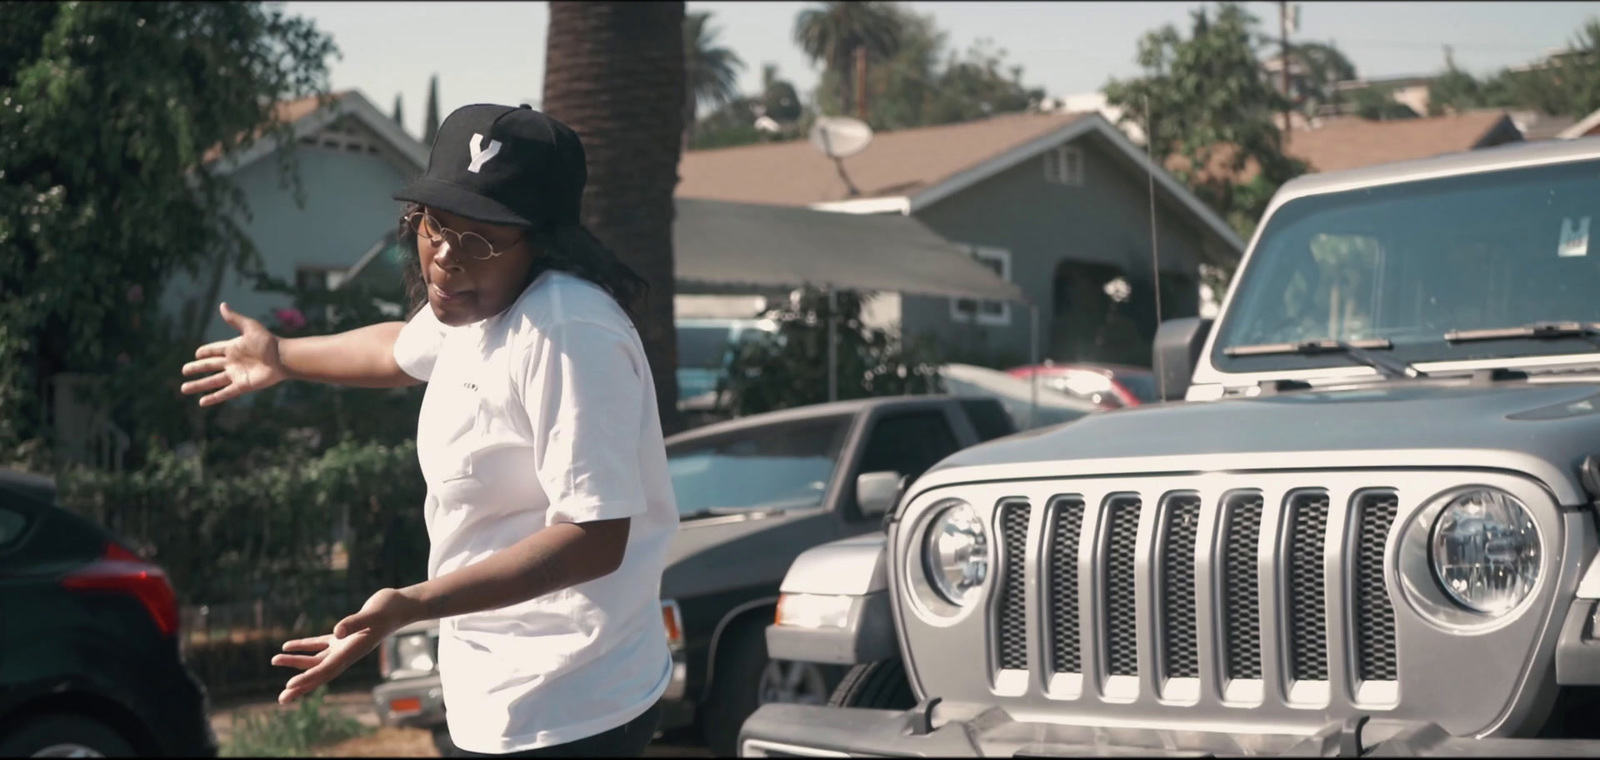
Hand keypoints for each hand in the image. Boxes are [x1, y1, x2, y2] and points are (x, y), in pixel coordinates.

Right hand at [179, 302, 286, 405]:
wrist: (283, 358)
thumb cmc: (268, 341)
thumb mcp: (250, 327)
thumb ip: (235, 319)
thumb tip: (222, 305)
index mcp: (233, 348)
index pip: (214, 350)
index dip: (205, 351)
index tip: (196, 354)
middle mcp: (233, 362)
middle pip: (209, 366)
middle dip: (196, 368)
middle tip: (184, 371)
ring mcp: (236, 375)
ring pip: (212, 381)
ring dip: (198, 386)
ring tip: (184, 389)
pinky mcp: (242, 385)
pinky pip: (224, 393)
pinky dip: (213, 398)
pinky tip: (202, 403)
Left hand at [271, 588, 423, 703]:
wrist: (401, 606)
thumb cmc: (389, 610)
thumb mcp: (372, 614)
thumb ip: (355, 622)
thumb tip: (337, 631)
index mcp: (352, 651)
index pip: (326, 669)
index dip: (308, 678)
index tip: (290, 687)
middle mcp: (346, 654)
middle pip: (319, 674)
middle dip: (300, 686)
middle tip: (282, 699)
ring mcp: (344, 646)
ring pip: (315, 659)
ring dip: (295, 662)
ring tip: (274, 660)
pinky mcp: (343, 636)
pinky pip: (319, 645)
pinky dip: (303, 646)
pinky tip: (288, 645)